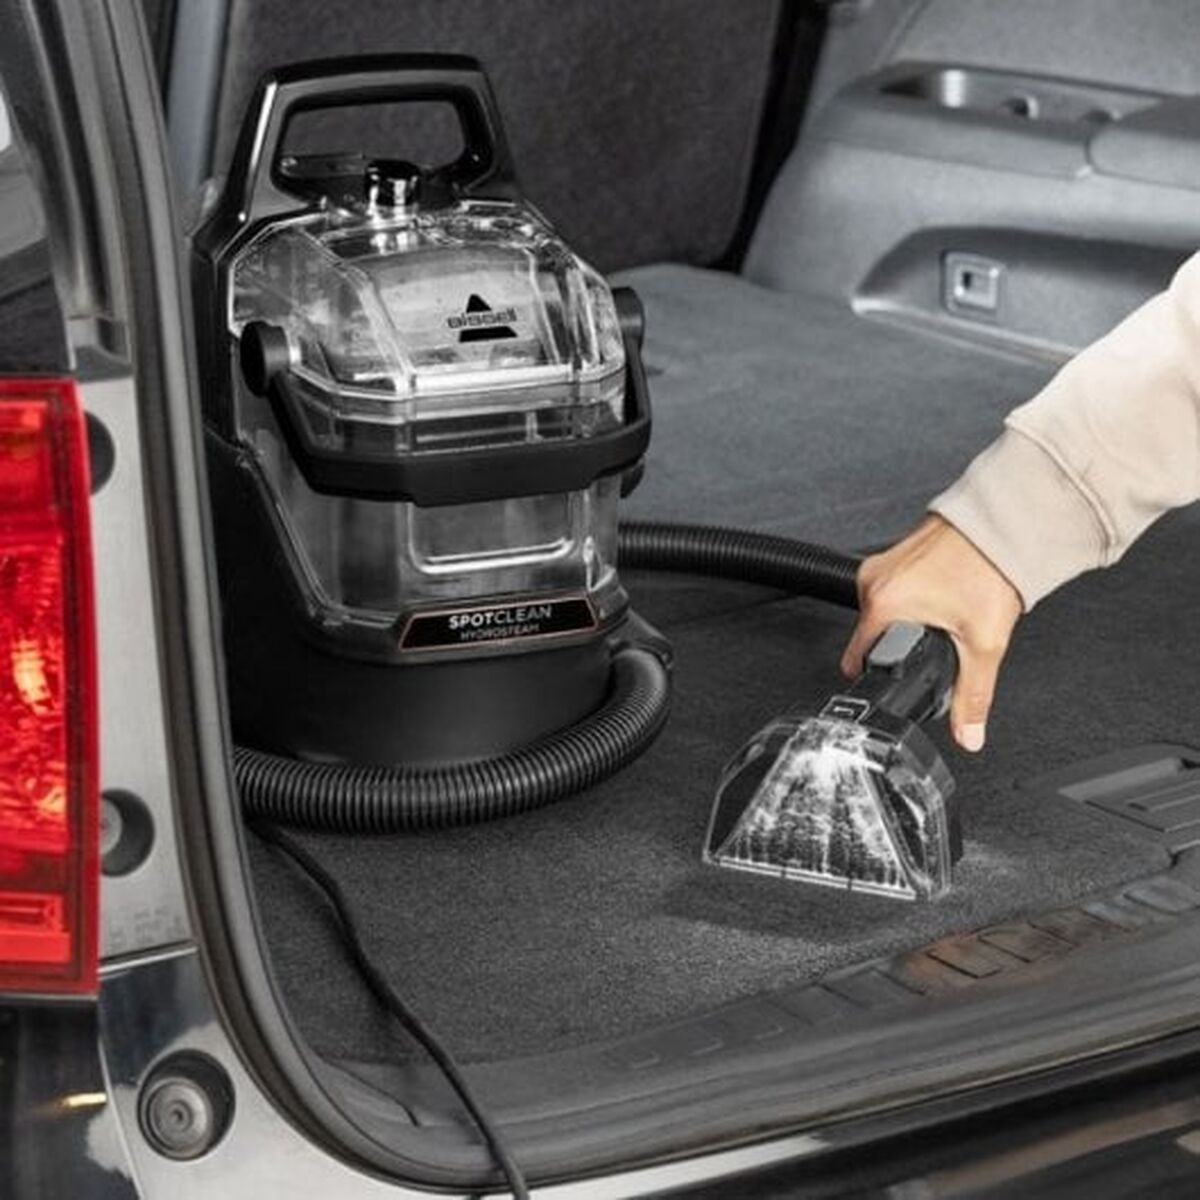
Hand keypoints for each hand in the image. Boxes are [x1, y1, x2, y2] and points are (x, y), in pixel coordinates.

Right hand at [840, 515, 1022, 752]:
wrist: (1004, 525)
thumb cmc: (989, 569)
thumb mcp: (983, 643)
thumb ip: (973, 697)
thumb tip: (968, 733)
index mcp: (883, 604)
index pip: (857, 657)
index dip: (876, 675)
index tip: (893, 679)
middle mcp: (874, 581)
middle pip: (871, 636)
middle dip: (897, 646)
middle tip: (933, 640)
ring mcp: (881, 564)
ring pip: (882, 612)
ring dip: (904, 621)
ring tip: (940, 614)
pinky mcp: (893, 554)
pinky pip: (892, 589)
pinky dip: (911, 598)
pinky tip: (939, 595)